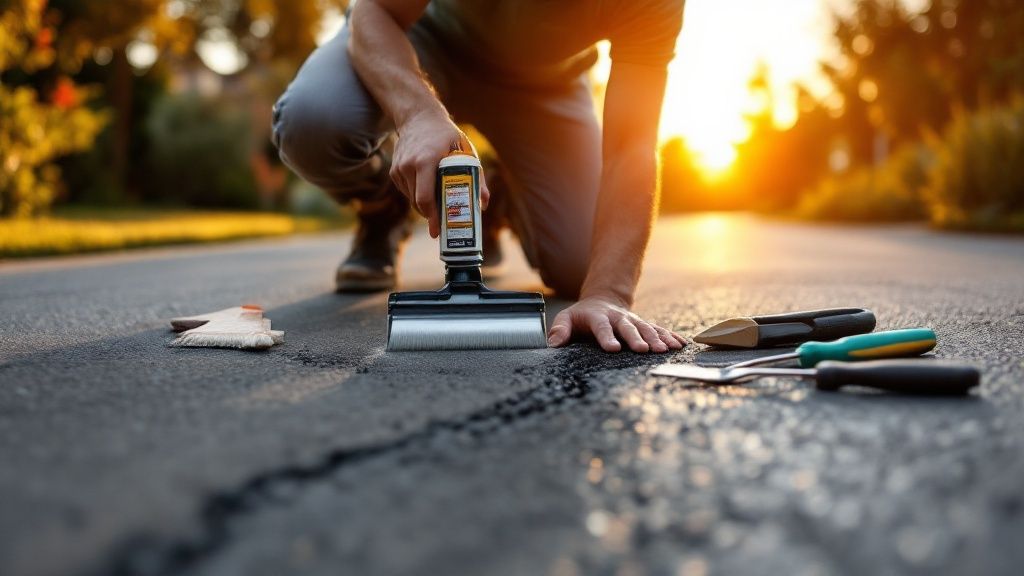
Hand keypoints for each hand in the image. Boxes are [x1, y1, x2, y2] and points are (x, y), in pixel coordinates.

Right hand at [391, 111, 489, 237]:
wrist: (419, 117)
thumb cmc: (446, 135)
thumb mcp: (465, 152)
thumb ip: (476, 177)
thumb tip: (483, 203)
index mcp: (426, 161)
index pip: (425, 198)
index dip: (432, 217)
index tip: (437, 230)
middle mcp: (409, 166)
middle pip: (418, 203)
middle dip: (430, 216)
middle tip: (442, 224)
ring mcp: (399, 168)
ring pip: (411, 199)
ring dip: (424, 205)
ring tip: (438, 204)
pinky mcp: (394, 171)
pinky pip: (407, 191)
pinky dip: (417, 195)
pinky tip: (427, 188)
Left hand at [546, 296, 686, 352]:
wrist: (603, 300)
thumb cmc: (582, 316)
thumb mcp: (567, 318)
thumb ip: (560, 329)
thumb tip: (553, 344)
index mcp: (598, 317)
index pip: (602, 327)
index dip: (607, 337)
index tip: (613, 349)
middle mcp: (618, 318)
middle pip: (628, 328)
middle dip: (636, 338)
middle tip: (644, 350)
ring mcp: (633, 321)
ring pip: (647, 328)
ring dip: (657, 339)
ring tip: (665, 350)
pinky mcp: (644, 325)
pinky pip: (659, 330)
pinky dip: (670, 336)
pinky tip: (681, 344)